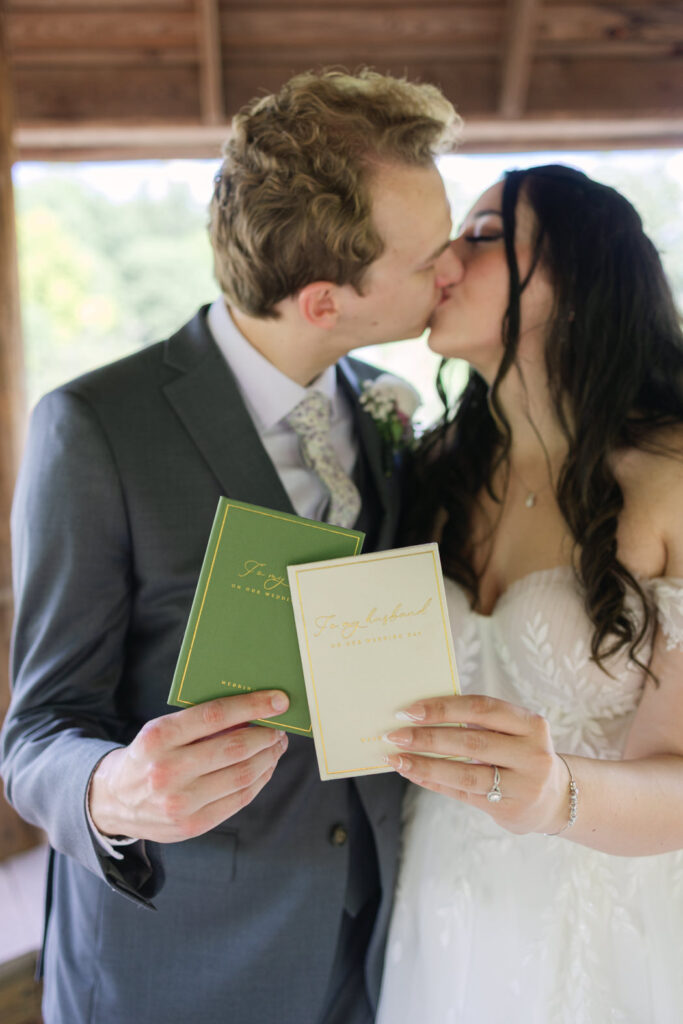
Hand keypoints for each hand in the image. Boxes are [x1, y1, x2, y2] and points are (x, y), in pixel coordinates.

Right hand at [89, 691, 289, 841]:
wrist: (113, 801)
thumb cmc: (148, 756)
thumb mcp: (161, 731)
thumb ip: (200, 723)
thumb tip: (253, 712)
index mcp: (158, 737)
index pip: (215, 715)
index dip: (252, 706)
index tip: (278, 700)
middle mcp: (167, 770)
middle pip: (235, 748)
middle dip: (266, 735)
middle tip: (279, 728)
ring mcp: (179, 803)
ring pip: (242, 776)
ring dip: (267, 758)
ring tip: (275, 746)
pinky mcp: (191, 826)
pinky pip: (238, 800)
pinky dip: (258, 781)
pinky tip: (264, 768)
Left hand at [383, 694, 569, 834]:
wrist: (555, 798)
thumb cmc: (520, 753)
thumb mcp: (513, 732)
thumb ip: (478, 722)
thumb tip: (421, 713)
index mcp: (531, 724)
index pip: (482, 708)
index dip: (444, 707)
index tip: (410, 710)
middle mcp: (532, 754)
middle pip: (471, 742)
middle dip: (428, 737)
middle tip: (395, 734)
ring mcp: (524, 786)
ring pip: (466, 773)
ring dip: (425, 764)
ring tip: (397, 757)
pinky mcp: (510, 810)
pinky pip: (463, 793)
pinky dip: (434, 782)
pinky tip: (412, 772)